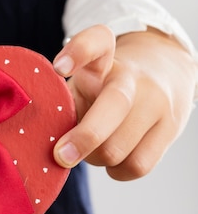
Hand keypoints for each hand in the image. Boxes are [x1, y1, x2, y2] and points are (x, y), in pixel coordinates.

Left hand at [52, 25, 195, 180]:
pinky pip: (137, 165)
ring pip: (120, 146)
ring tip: (89, 150)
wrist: (164, 76)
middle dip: (85, 136)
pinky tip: (111, 161)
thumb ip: (64, 101)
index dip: (78, 51)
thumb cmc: (104, 87)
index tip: (59, 68)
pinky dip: (117, 171)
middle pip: (115, 104)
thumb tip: (43, 138)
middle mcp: (132, 77)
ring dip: (96, 158)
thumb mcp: (84, 80)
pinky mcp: (170, 128)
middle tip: (61, 155)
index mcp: (104, 59)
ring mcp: (155, 102)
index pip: (97, 42)